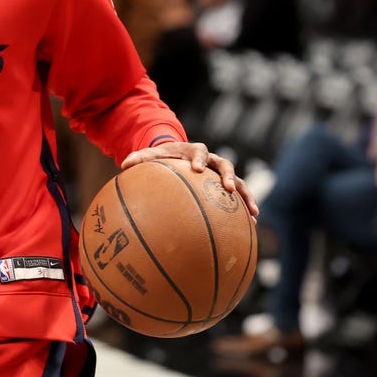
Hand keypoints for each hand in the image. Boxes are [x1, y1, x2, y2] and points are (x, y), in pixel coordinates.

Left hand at [120, 141, 257, 216]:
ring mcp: (220, 174)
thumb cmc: (165, 157)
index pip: (199, 151)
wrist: (178, 157)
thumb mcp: (153, 155)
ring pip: (239, 182)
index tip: (196, 168)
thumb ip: (140, 158)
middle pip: (225, 165)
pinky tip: (251, 225)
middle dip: (229, 176)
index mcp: (194, 151)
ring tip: (253, 212)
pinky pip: (238, 198)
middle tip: (229, 188)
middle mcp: (212, 161)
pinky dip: (245, 209)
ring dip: (246, 195)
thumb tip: (123, 164)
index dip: (198, 158)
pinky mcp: (224, 187)